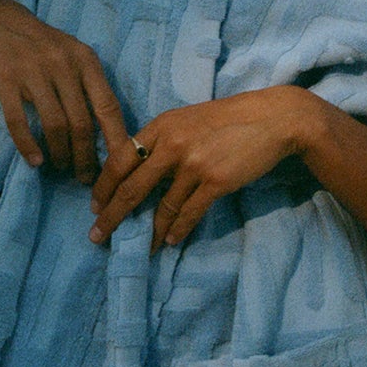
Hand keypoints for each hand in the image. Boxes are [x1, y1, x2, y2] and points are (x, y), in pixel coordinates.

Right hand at [0, 0, 130, 181]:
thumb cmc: (44, 45)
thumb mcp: (74, 55)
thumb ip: (89, 86)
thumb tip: (109, 132)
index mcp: (86, 61)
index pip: (108, 106)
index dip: (115, 139)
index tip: (119, 165)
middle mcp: (63, 65)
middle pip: (81, 122)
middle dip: (85, 156)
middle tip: (84, 176)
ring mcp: (33, 72)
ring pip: (54, 125)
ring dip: (60, 153)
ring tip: (61, 166)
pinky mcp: (6, 80)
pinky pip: (19, 121)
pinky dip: (28, 146)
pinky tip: (34, 160)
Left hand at [88, 87, 313, 252]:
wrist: (271, 119)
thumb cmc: (228, 119)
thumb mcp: (187, 120)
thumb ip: (163, 140)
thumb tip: (138, 169)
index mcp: (160, 126)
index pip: (120, 159)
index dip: (104, 186)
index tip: (96, 205)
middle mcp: (171, 144)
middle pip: (131, 187)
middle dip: (112, 216)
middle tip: (98, 235)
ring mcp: (193, 164)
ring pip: (161, 207)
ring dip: (150, 232)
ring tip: (144, 247)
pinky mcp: (215, 181)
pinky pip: (188, 213)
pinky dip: (177, 230)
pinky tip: (171, 240)